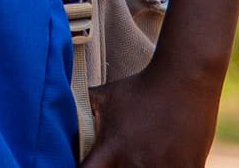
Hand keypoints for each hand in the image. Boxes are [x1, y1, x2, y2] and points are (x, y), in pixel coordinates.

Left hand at [79, 56, 225, 167]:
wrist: (183, 79)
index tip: (88, 165)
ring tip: (145, 155)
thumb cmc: (139, 87)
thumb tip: (55, 111)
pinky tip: (166, 157)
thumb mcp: (104, 96)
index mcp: (112, 148)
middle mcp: (136, 163)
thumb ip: (81, 111)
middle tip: (120, 158)